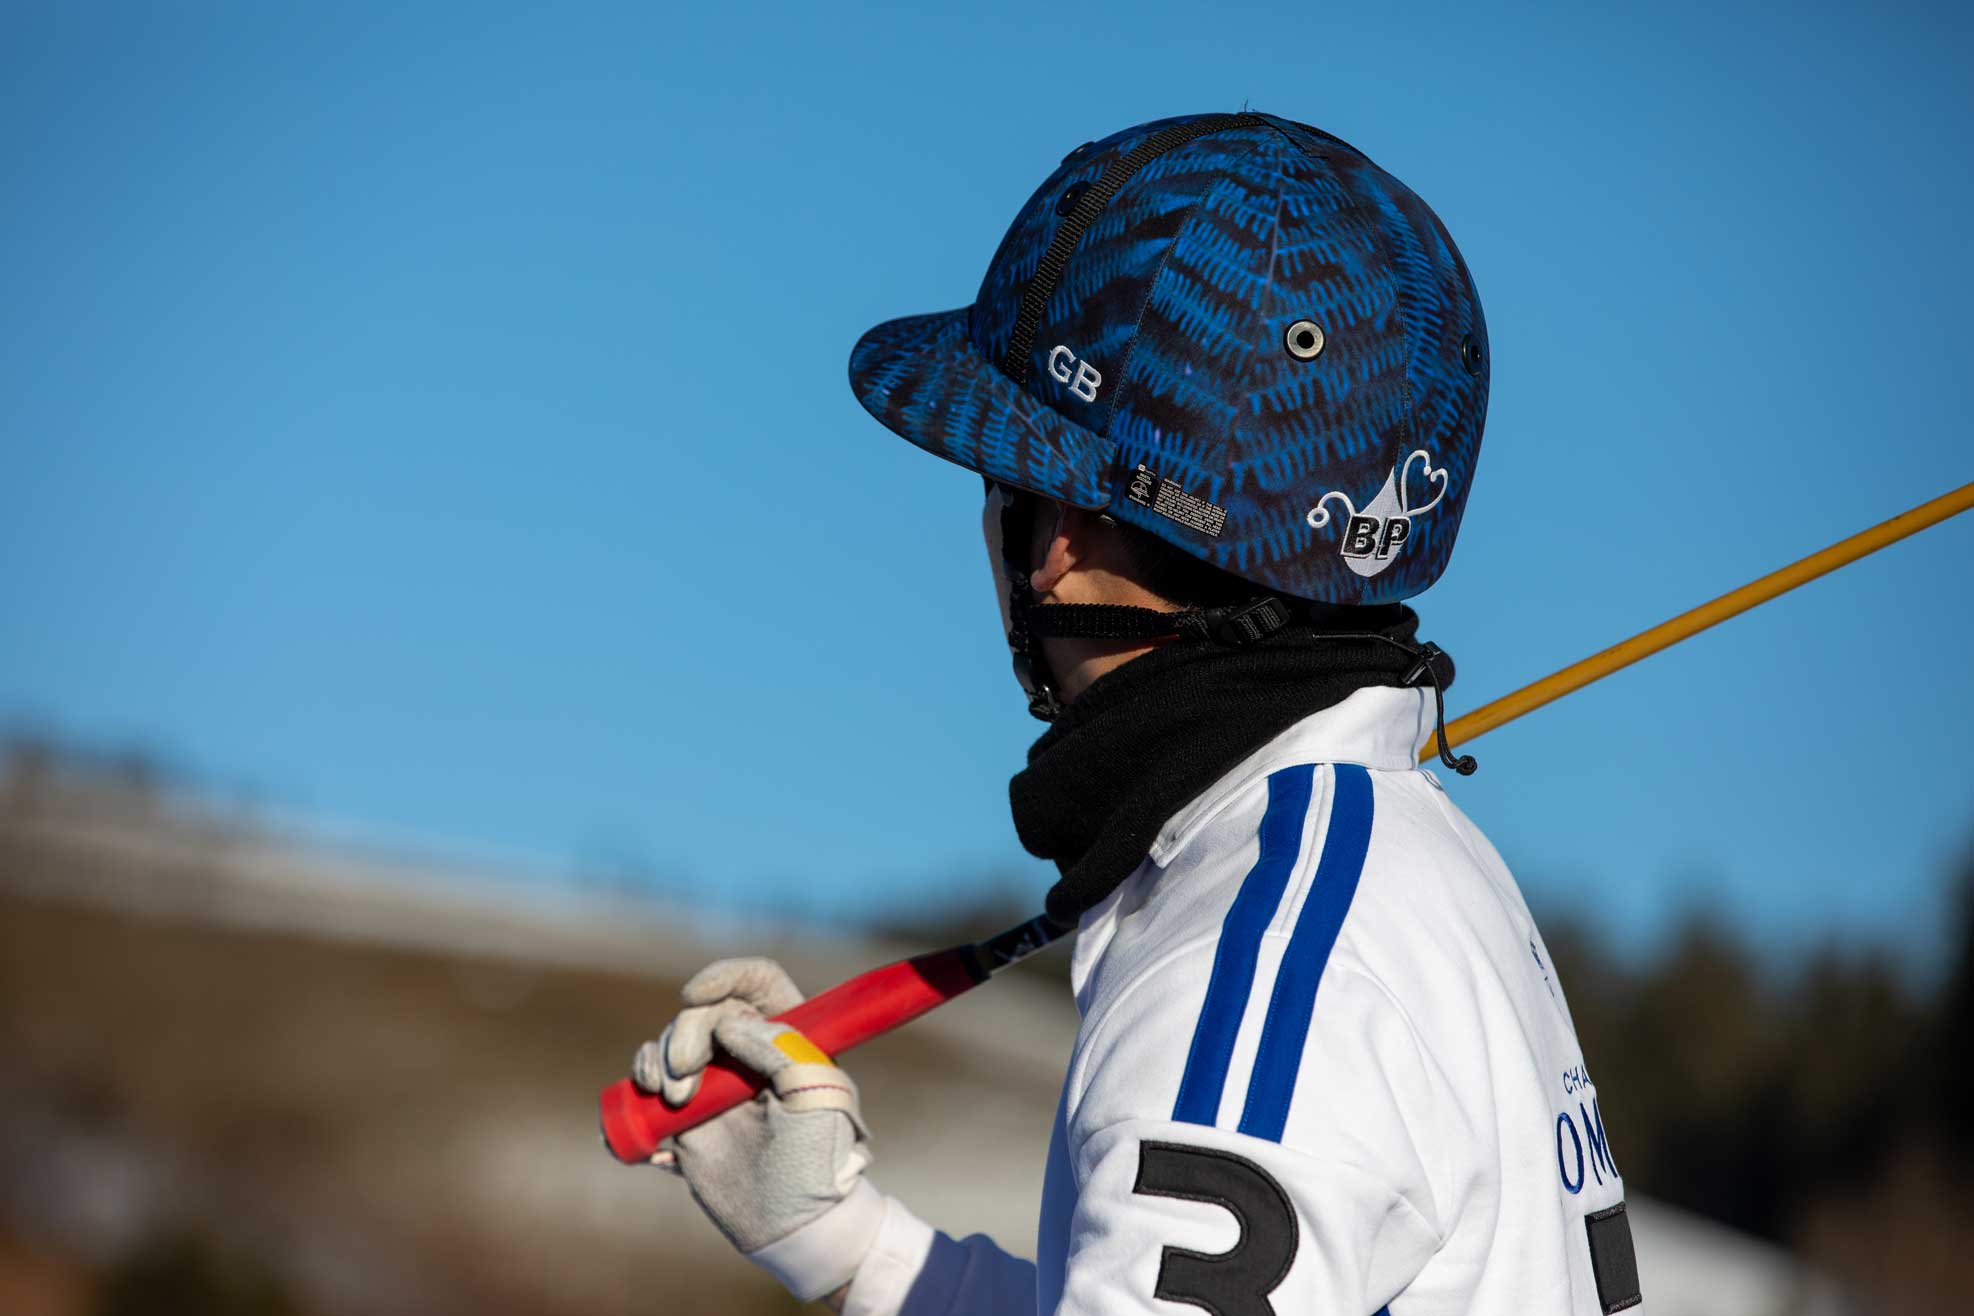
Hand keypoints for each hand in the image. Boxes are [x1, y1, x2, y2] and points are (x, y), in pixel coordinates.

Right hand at [633, 958, 880, 1301]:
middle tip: (686, 1079)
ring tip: (672, 1100)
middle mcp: (748, 1053)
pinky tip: (649, 1116)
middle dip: (684, 1035)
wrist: (796, 1225)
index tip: (697, 994)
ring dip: (656, 1061)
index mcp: (789, 1036)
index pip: (757, 981)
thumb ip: (781, 1050)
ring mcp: (715, 1085)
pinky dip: (636, 1093)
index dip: (726, 976)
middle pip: (703, 1013)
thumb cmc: (820, 1160)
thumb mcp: (818, 1096)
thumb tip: (730, 1024)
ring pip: (670, 1045)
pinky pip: (648, 1089)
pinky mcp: (686, 1119)